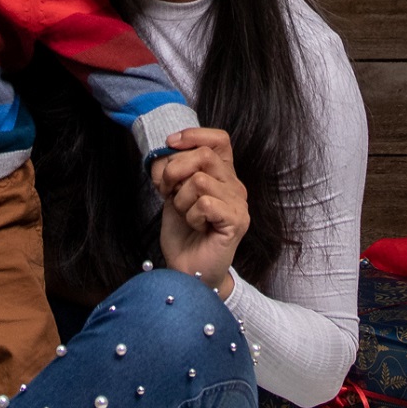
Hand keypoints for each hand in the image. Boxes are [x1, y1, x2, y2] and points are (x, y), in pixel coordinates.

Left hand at [151, 127, 247, 293]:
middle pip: (204, 155)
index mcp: (222, 176)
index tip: (170, 144)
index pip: (219, 140)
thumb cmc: (183, 234)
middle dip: (174, 171)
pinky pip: (205, 203)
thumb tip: (167, 149)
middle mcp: (235, 186)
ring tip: (186, 216)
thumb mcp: (173, 194)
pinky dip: (191, 216)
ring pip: (200, 181)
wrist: (187, 271)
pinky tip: (197, 227)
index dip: (193, 136)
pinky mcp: (237, 221)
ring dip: (181, 200)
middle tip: (167, 192)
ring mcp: (239, 204)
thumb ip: (175, 172)